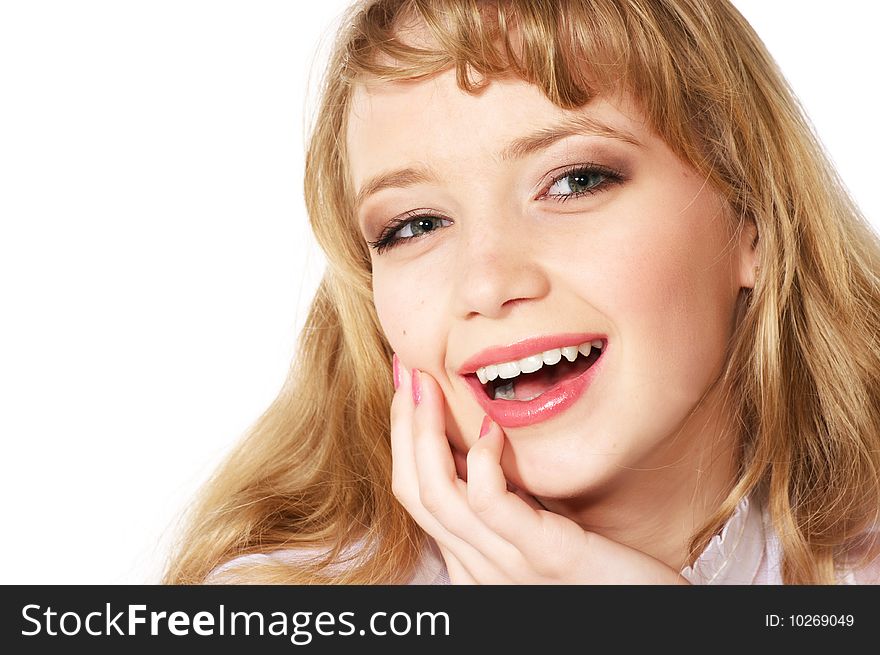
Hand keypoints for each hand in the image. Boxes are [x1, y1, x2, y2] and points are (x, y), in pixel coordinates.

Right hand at [390, 355, 690, 584]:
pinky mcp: (548, 557)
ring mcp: (509, 568)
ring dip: (425, 431)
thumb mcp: (542, 532)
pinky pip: (491, 506)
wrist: (651, 616)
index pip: (415, 493)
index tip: (408, 386)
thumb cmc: (606, 574)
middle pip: (415, 489)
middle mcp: (478, 568)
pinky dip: (481, 461)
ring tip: (430, 384)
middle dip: (404, 425)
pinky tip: (491, 425)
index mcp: (472, 560)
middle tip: (406, 372)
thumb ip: (509, 505)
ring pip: (437, 494)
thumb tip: (480, 450)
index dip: (403, 436)